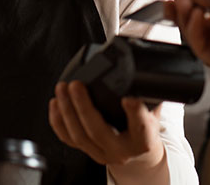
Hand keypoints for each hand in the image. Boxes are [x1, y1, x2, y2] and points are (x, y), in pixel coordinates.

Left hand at [48, 81, 167, 181]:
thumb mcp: (154, 109)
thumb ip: (149, 89)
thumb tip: (141, 57)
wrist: (139, 150)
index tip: (128, 98)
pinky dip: (58, 121)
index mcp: (143, 139)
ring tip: (62, 88)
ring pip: (79, 136)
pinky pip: (68, 139)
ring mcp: (102, 153)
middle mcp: (122, 150)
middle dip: (84, 107)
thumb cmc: (145, 125)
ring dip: (67, 111)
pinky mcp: (87, 151)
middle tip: (76, 85)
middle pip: (99, 132)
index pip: (141, 126)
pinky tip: (56, 103)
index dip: (135, 113)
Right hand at [163, 0, 209, 74]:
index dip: (190, 9)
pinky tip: (196, 17)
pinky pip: (204, 52)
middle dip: (183, 16)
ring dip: (187, 22)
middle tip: (172, 5)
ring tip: (184, 5)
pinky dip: (194, 33)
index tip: (176, 1)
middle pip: (203, 30)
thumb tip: (185, 1)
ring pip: (200, 41)